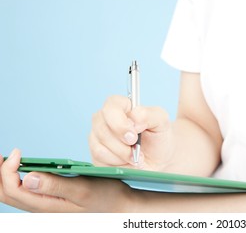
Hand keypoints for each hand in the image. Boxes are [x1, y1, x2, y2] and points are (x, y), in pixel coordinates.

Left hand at [0, 149, 136, 211]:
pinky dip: (16, 179)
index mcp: (47, 206)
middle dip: (0, 173)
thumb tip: (27, 178)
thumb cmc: (106, 197)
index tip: (18, 152)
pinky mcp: (51, 200)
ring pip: (13, 194)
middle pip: (6, 194)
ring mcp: (45, 205)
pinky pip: (24, 192)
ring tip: (7, 160)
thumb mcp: (83, 189)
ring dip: (6, 177)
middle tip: (2, 154)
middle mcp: (42, 208)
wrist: (119, 206)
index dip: (8, 170)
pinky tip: (22, 168)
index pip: (13, 189)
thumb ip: (55, 185)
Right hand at [89, 95, 173, 170]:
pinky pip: (99, 159)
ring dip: (121, 154)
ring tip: (135, 156)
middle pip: (102, 128)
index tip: (134, 135)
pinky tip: (127, 161)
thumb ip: (148, 115)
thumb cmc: (158, 137)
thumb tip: (132, 120)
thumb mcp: (161, 121)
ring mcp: (98, 137)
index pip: (111, 106)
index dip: (119, 121)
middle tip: (136, 148)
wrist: (159, 159)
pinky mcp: (96, 155)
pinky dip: (117, 162)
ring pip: (99, 146)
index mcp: (120, 106)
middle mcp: (105, 119)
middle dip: (121, 143)